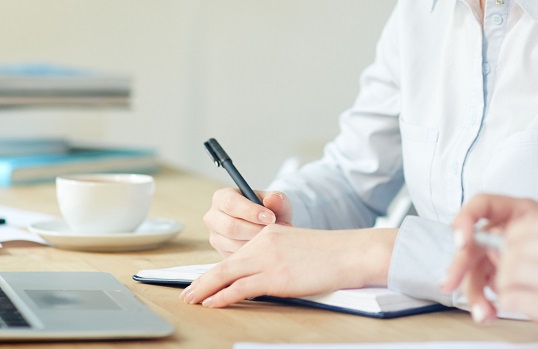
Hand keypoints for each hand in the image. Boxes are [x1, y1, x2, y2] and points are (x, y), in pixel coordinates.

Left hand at [180, 225, 397, 306]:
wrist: (350, 252)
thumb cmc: (332, 254)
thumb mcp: (298, 247)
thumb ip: (279, 255)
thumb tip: (266, 275)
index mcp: (270, 233)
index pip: (236, 252)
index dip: (216, 269)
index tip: (203, 280)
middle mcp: (264, 242)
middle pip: (224, 263)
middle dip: (202, 280)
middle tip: (187, 293)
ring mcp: (268, 259)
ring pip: (225, 274)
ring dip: (203, 289)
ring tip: (190, 300)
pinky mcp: (275, 276)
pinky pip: (240, 288)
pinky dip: (222, 297)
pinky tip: (211, 303)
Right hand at [203, 188, 293, 256]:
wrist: (267, 227)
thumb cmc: (269, 210)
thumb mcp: (276, 202)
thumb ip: (277, 199)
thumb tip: (272, 198)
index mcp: (222, 197)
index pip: (231, 203)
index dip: (251, 211)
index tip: (271, 217)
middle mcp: (213, 217)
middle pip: (230, 226)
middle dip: (255, 230)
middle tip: (273, 231)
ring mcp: (215, 236)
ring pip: (233, 243)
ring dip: (255, 242)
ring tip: (271, 238)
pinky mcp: (220, 252)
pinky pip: (236, 256)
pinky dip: (252, 252)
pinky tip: (264, 246)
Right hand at [441, 194, 537, 321]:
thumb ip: (522, 242)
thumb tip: (497, 255)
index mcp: (516, 213)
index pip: (482, 205)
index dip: (466, 219)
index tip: (462, 240)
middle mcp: (501, 233)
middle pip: (471, 244)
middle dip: (458, 266)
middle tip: (449, 283)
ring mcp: (497, 255)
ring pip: (473, 272)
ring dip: (474, 294)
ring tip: (483, 313)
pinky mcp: (497, 276)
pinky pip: (483, 288)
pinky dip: (483, 302)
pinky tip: (489, 313)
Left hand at [492, 215, 537, 344]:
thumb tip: (515, 236)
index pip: (530, 223)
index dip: (511, 237)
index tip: (508, 249)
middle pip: (517, 244)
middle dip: (504, 259)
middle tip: (505, 272)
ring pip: (512, 270)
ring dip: (504, 282)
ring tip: (511, 289)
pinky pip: (516, 298)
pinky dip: (508, 301)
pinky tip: (516, 304)